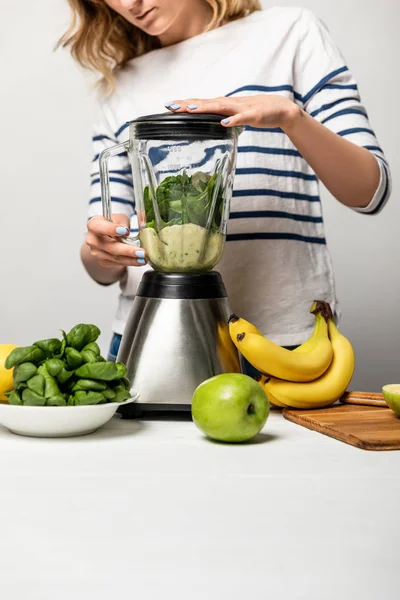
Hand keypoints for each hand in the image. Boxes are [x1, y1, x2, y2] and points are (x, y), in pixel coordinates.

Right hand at [85, 215, 146, 267]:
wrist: (103, 236)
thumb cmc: (112, 224)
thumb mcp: (118, 218)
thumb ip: (124, 223)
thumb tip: (135, 228)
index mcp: (94, 225)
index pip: (101, 228)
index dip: (112, 229)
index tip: (125, 231)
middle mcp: (92, 240)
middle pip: (111, 247)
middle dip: (128, 250)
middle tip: (141, 252)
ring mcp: (97, 253)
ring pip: (116, 258)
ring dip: (132, 259)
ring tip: (144, 258)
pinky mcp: (103, 261)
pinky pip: (118, 263)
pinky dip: (130, 262)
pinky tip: (139, 261)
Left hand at [165, 94, 301, 129]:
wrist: (281, 109)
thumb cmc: (257, 112)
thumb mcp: (235, 116)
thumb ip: (222, 117)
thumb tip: (207, 121)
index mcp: (224, 105)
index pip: (201, 104)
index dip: (185, 105)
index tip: (168, 106)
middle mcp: (229, 104)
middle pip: (205, 103)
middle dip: (187, 105)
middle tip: (170, 106)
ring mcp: (241, 109)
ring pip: (220, 108)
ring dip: (205, 108)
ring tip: (189, 109)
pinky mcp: (253, 116)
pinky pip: (241, 119)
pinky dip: (232, 120)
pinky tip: (223, 123)